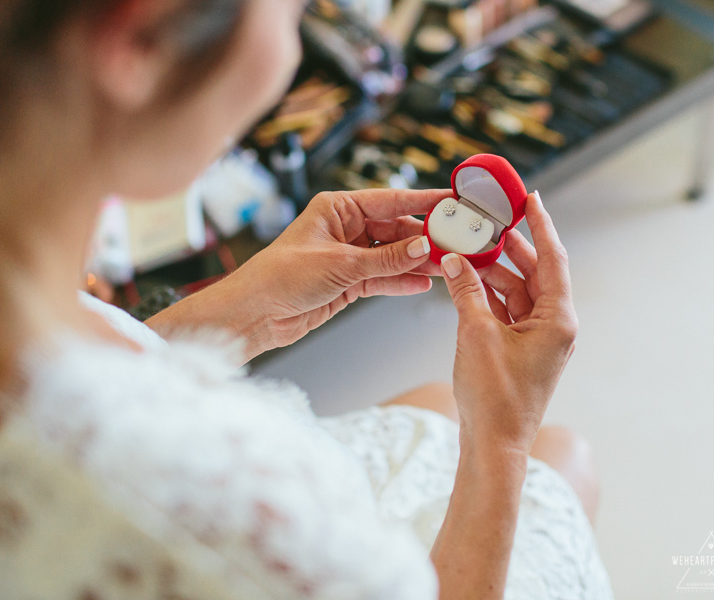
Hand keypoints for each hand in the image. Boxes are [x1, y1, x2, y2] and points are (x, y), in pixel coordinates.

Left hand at [147, 188, 446, 360]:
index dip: (424, 203)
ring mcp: (347, 256)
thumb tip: (425, 246)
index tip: (454, 203)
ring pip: (393, 256)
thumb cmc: (280, 277)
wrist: (254, 315)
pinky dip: (401, 281)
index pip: (391, 201)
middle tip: (459, 244)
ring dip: (418, 262)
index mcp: (337, 208)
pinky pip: (382, 278)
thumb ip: (386, 259)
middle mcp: (344, 228)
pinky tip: (423, 283)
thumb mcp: (340, 265)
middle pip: (396, 229)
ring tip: (449, 266)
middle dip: (426, 238)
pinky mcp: (347, 282)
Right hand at [440, 192, 577, 455]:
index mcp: (557, 319)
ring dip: (491, 272)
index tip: (530, 198)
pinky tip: (464, 280)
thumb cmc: (494, 396)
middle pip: (533, 272)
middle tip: (487, 221)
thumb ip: (466, 291)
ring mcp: (537, 338)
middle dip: (509, 247)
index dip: (540, 225)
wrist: (493, 444)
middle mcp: (553, 325)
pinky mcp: (519, 349)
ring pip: (516, 291)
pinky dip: (486, 295)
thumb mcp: (475, 334)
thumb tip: (454, 261)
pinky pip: (505, 310)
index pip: (552, 258)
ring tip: (465, 251)